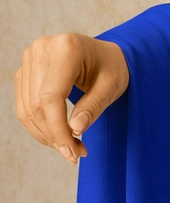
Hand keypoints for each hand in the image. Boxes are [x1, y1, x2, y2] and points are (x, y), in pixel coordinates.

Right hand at [13, 32, 128, 163]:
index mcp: (66, 48)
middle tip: (76, 154)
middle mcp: (42, 49)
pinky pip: (24, 105)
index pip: (51, 96)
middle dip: (55, 135)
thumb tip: (75, 130)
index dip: (58, 128)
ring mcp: (29, 58)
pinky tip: (58, 136)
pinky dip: (39, 126)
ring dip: (46, 135)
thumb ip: (93, 107)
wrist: (104, 54)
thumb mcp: (112, 87)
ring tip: (70, 148)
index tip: (71, 151)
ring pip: (27, 108)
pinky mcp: (25, 71)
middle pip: (37, 104)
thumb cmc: (111, 67)